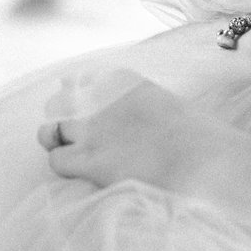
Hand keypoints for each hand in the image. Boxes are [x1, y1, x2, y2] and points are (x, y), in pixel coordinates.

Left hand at [39, 74, 229, 191]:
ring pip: (49, 132)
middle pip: (61, 102)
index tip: (80, 99)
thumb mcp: (172, 109)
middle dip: (62, 115)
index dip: (80, 91)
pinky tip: (83, 171)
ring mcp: (91, 130)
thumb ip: (148, 109)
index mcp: (125, 82)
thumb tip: (141, 126)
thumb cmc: (200, 138)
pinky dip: (65, 166)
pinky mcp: (87, 159)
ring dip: (55, 141)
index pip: (84, 79)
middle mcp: (101, 100)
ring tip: (70, 151)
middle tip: (76, 132)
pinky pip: (56, 160)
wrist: (200, 159)